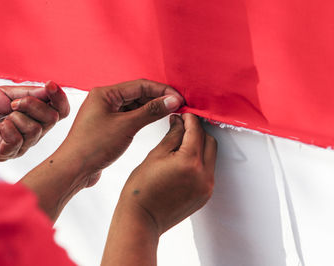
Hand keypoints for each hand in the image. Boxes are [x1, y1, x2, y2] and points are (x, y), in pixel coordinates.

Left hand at [0, 81, 68, 160]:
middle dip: (33, 105)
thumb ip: (32, 94)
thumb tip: (52, 88)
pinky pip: (17, 142)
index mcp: (38, 116)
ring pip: (35, 130)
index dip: (60, 98)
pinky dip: (8, 130)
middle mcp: (35, 132)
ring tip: (3, 117)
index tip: (50, 85)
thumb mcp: (11, 94)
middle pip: (52, 119)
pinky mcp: (6, 153)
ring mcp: (23, 144)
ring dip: (17, 118)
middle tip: (14, 103)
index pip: (61, 111)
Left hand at [63, 79, 183, 186]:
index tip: (179, 98)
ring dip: (151, 108)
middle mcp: (104, 100)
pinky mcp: (107, 126)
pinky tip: (154, 121)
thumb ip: (151, 111)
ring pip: (133, 106)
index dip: (162, 91)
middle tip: (178, 106)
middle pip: (137, 94)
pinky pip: (128, 117)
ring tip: (170, 113)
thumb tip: (172, 100)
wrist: (74, 169)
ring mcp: (105, 113)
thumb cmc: (94, 146)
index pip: (140, 85)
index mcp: (105, 93)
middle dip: (158, 99)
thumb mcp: (126, 126)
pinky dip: (142, 118)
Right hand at [120, 113, 216, 234]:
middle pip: (209, 142)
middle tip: (183, 128)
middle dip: (198, 131)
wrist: (142, 219)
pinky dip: (200, 161)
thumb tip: (179, 122)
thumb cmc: (141, 190)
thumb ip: (172, 136)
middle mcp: (203, 174)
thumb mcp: (155, 156)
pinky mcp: (204, 195)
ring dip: (200, 146)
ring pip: (211, 156)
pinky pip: (208, 171)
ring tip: (182, 144)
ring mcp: (206, 187)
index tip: (183, 115)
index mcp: (189, 161)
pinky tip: (184, 160)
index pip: (196, 131)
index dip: (189, 119)